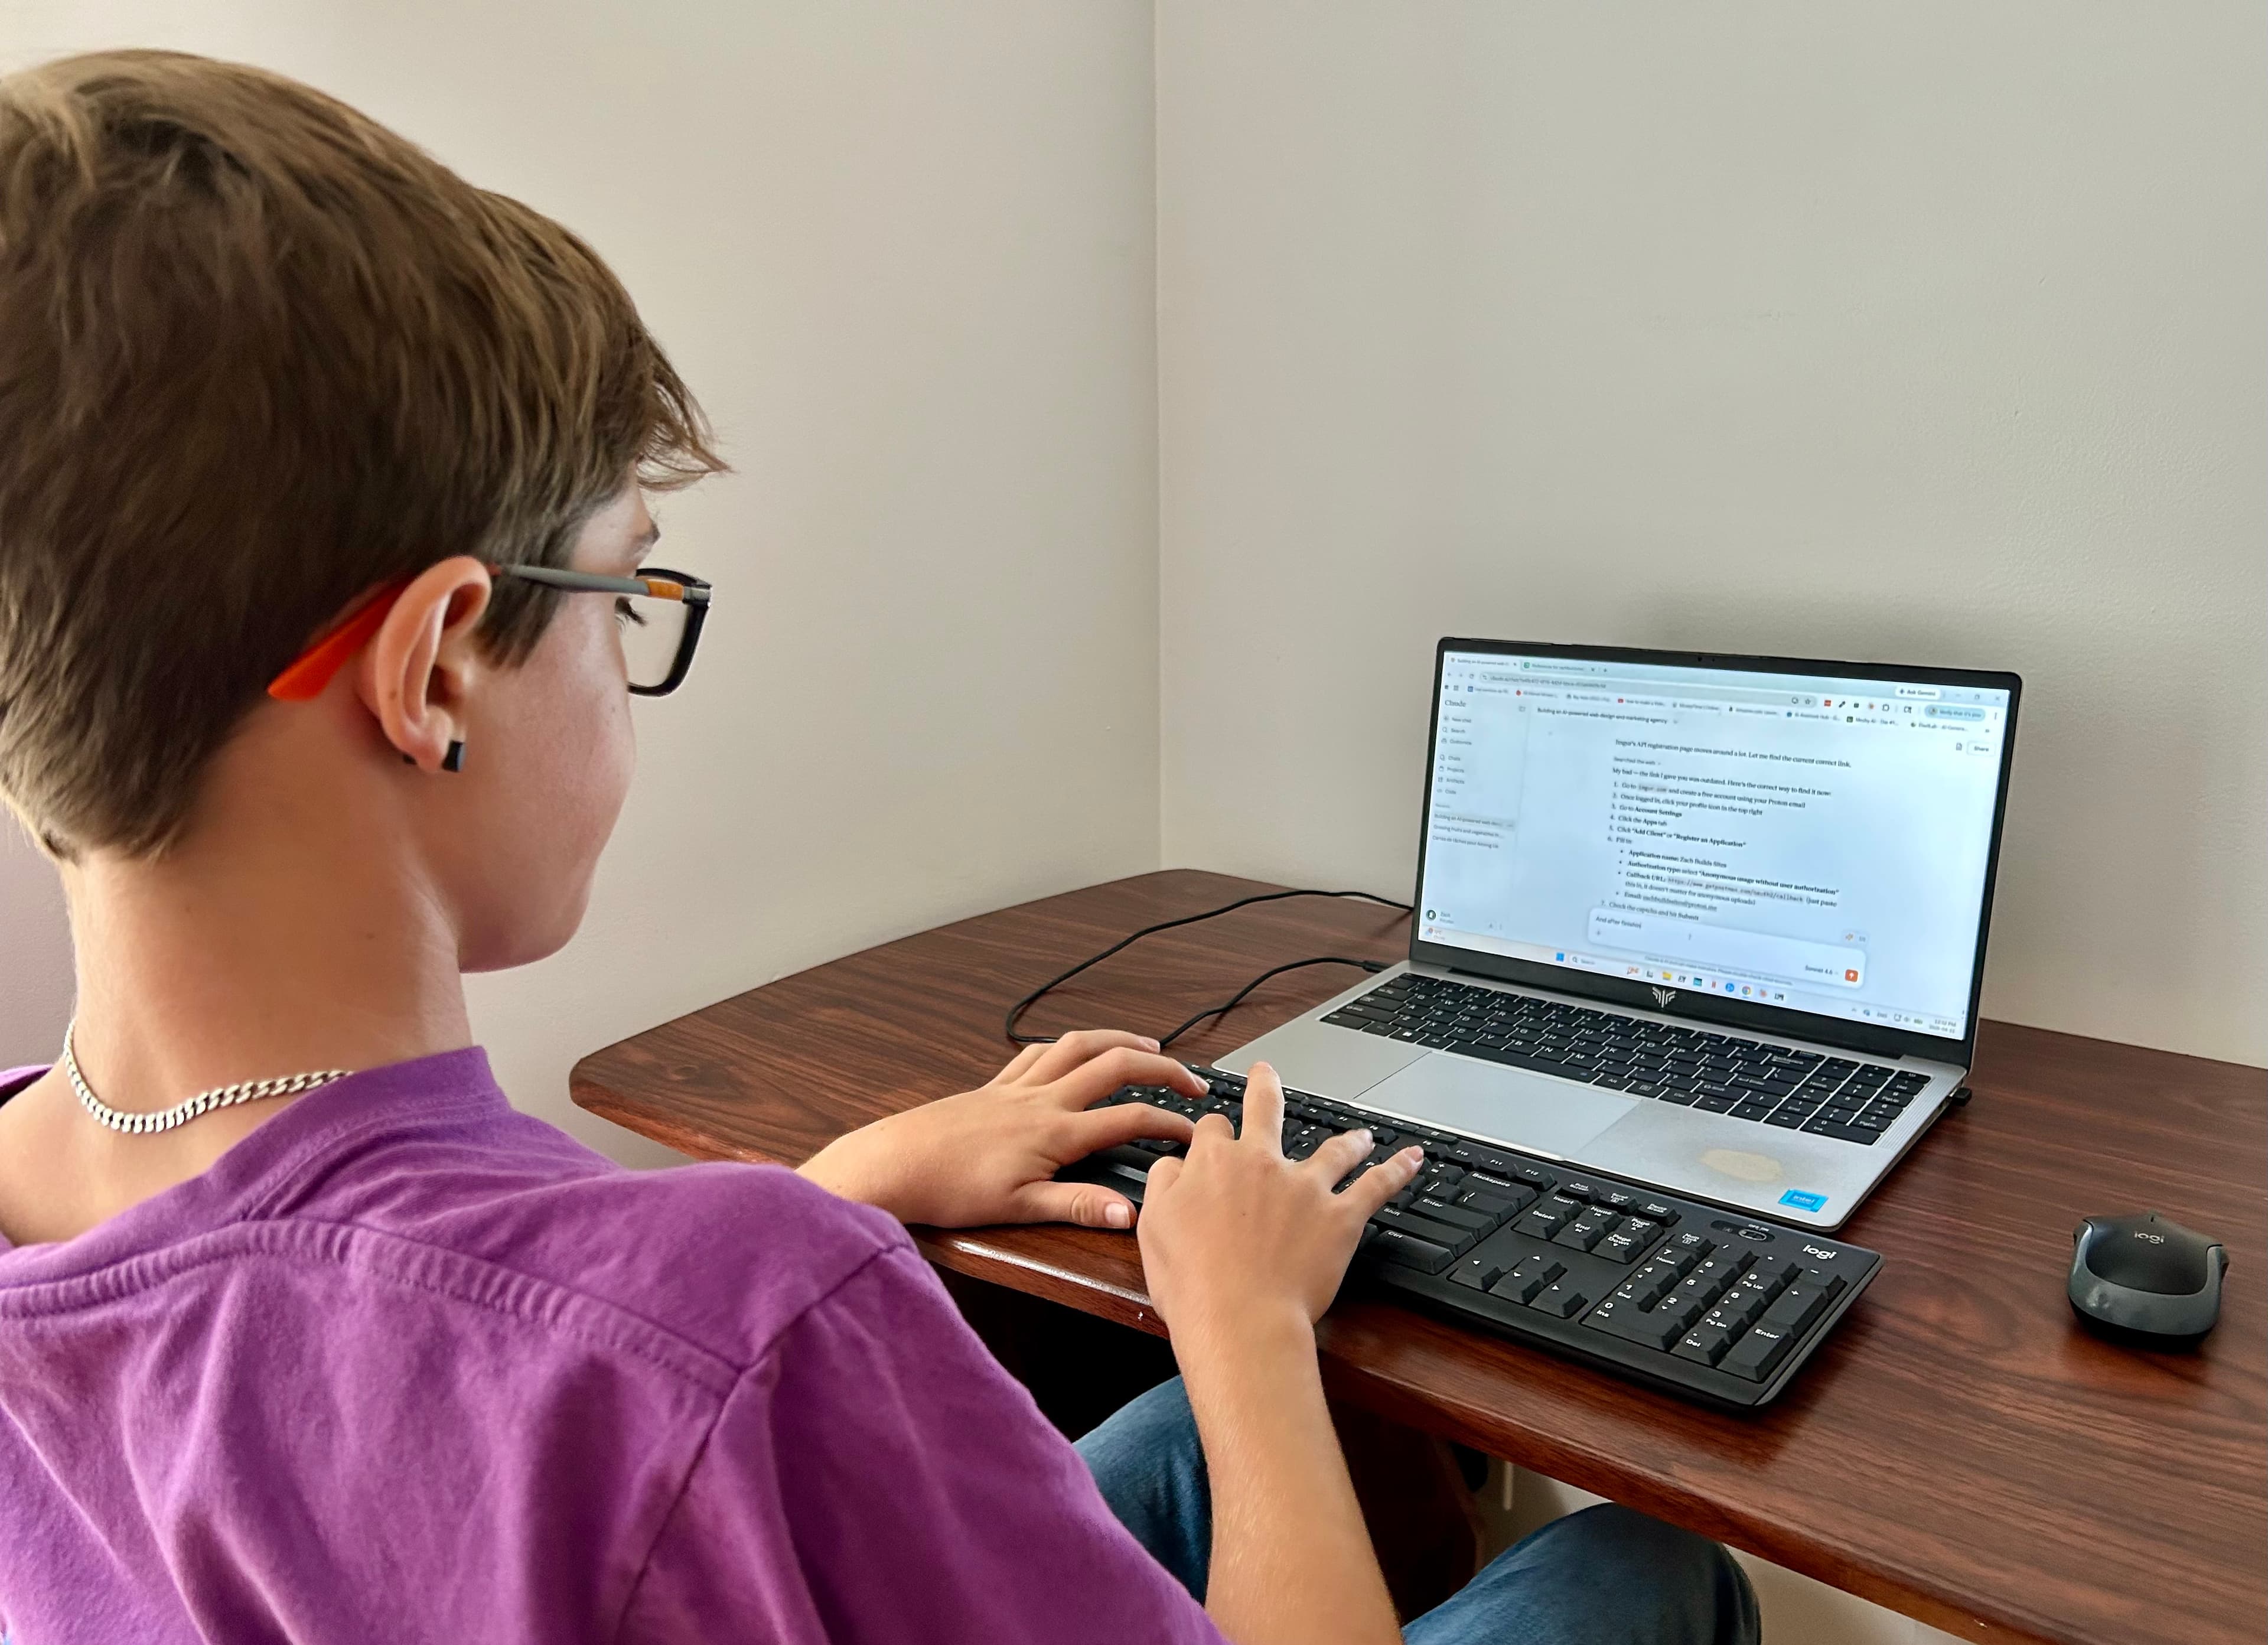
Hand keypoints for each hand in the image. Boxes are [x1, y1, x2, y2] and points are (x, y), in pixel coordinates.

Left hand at [797, 1031, 1207, 1228]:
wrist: (895, 1164)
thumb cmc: (950, 1189)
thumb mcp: (1019, 1209)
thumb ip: (1079, 1207)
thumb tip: (1131, 1214)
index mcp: (1055, 1132)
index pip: (1129, 1119)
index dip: (1170, 1123)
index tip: (1195, 1132)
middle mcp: (1041, 1099)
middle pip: (1114, 1064)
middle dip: (1161, 1066)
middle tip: (1190, 1080)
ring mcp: (1017, 1086)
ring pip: (1078, 1045)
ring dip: (1118, 1038)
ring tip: (1148, 1044)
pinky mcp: (993, 1085)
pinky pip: (1038, 1050)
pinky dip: (1066, 1043)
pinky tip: (1074, 1048)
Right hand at [1136, 1061, 1423, 1340]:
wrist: (1238, 1318)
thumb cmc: (1193, 1283)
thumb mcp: (1153, 1225)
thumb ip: (1163, 1183)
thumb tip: (1174, 1163)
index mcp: (1213, 1163)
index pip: (1212, 1129)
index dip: (1212, 1134)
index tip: (1213, 1141)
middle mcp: (1261, 1163)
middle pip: (1266, 1110)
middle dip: (1266, 1086)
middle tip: (1267, 1074)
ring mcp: (1305, 1187)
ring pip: (1332, 1149)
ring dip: (1348, 1139)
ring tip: (1360, 1135)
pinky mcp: (1340, 1217)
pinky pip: (1377, 1186)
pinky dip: (1397, 1169)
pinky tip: (1413, 1158)